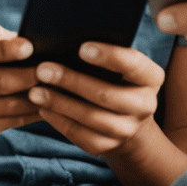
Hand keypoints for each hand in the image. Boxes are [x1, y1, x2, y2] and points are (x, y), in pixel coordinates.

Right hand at [0, 22, 40, 142]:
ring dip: (36, 98)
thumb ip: (0, 39)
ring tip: (55, 89)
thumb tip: (34, 41)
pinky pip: (13, 121)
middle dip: (29, 77)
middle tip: (52, 71)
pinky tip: (45, 105)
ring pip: (10, 105)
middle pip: (1, 82)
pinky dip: (32, 113)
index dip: (8, 50)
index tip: (29, 47)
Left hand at [26, 43, 164, 156]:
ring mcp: (127, 129)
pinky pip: (81, 135)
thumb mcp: (119, 63)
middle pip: (106, 94)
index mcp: (151, 77)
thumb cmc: (115, 76)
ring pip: (91, 118)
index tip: (81, 48)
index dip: (109, 56)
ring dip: (60, 103)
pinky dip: (59, 121)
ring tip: (35, 91)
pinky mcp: (108, 146)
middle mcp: (145, 105)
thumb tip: (67, 39)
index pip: (133, 64)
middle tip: (42, 69)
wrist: (126, 117)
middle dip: (71, 81)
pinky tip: (43, 108)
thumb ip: (103, 52)